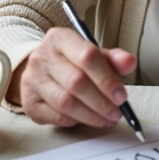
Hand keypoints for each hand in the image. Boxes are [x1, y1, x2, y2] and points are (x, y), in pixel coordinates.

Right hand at [8, 27, 136, 128]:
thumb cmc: (70, 62)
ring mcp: (32, 80)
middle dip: (101, 101)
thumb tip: (129, 62)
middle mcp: (42, 57)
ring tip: (107, 119)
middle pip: (76, 82)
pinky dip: (76, 121)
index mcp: (60, 38)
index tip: (121, 95)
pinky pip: (56, 116)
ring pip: (66, 102)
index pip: (87, 56)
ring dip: (92, 115)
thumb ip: (113, 59)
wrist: (41, 69)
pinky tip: (87, 119)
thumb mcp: (93, 54)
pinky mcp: (29, 102)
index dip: (107, 79)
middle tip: (117, 112)